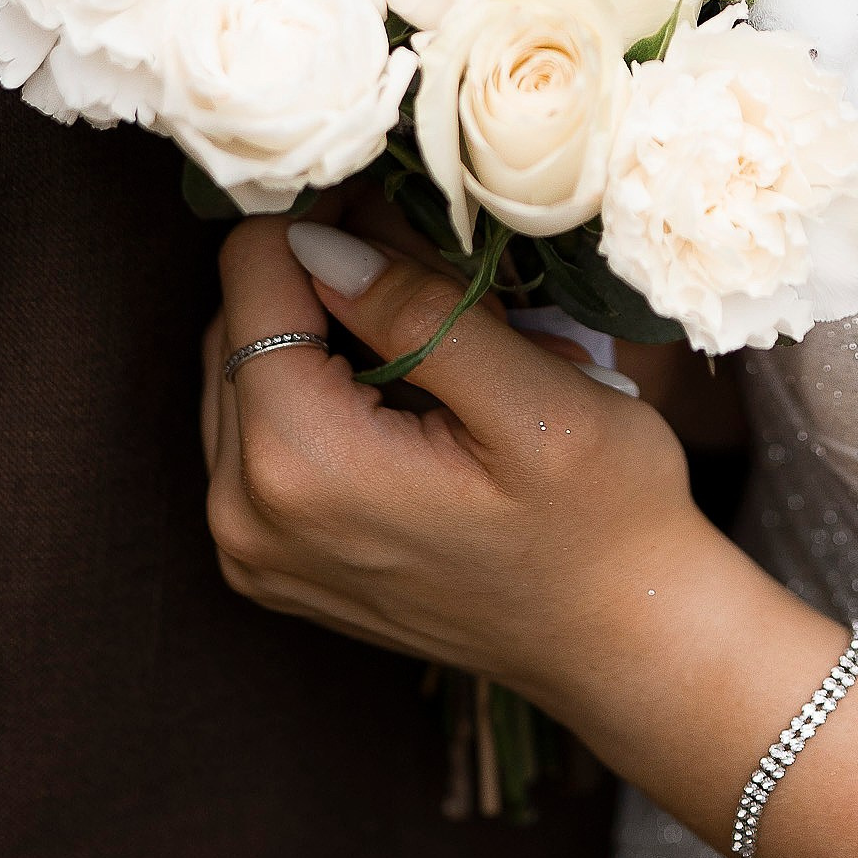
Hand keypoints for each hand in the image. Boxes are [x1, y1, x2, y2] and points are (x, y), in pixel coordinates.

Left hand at [202, 214, 734, 691]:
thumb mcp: (534, 400)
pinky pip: (253, 435)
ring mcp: (249, 548)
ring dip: (318, 334)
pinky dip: (313, 395)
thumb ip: (418, 313)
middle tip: (435, 278)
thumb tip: (319, 241)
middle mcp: (245, 514)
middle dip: (325, 277)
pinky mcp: (267, 562)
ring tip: (429, 348)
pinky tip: (399, 403)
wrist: (619, 641)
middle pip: (238, 318)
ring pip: (240, 371)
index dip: (329, 218)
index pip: (255, 270)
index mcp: (302, 465)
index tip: (406, 216)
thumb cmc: (602, 520)